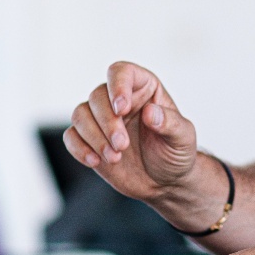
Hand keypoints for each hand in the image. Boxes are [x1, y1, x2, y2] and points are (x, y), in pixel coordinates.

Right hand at [65, 61, 197, 202]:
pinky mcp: (89, 140)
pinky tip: (96, 161)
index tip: (122, 109)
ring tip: (115, 157)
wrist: (165, 183)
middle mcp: (120, 99)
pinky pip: (71, 136)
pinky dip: (79, 148)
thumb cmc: (176, 154)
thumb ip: (170, 123)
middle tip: (122, 145)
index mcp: (144, 88)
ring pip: (80, 114)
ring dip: (93, 137)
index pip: (121, 72)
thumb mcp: (183, 138)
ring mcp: (102, 119)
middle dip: (107, 122)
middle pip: (97, 96)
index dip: (117, 86)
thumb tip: (150, 112)